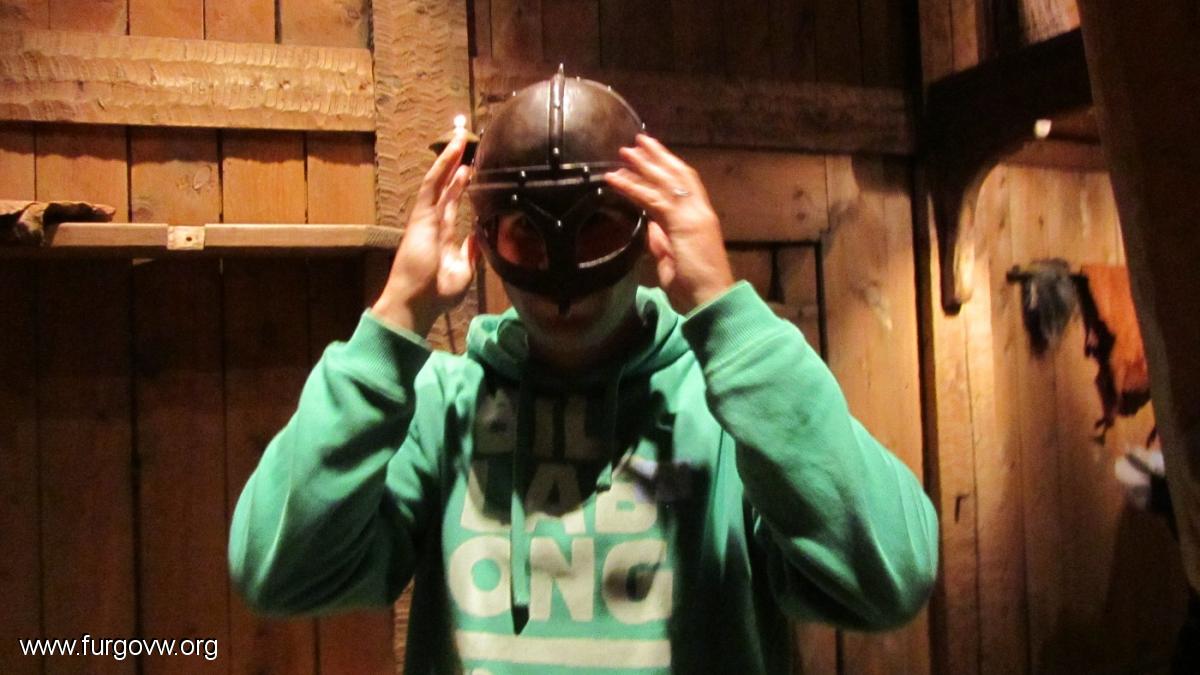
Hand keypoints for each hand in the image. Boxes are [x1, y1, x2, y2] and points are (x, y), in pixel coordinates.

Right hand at [371, 130, 476, 335]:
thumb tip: (481, 234)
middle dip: (457, 162)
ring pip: (439, 179)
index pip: (455, 201)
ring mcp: (426, 217)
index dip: (463, 183)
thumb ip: (472, 251)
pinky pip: (431, 186)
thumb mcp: (465, 270)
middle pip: (447, 185)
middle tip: (467, 139)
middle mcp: (435, 221)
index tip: (475, 167)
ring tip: (460, 134)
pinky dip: (441, 167)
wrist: (417, 304)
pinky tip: (452, 151)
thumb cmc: (437, 294)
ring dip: (450, 157)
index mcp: (444, 234)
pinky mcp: (421, 216)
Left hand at [604, 134, 733, 313]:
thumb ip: (662, 242)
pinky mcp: (683, 223)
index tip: (652, 156)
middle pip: (678, 174)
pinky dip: (632, 187)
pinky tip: (615, 180)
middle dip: (658, 156)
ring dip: (643, 165)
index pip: (685, 184)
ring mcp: (694, 215)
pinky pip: (653, 199)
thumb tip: (649, 227)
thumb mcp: (672, 261)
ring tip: (625, 152)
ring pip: (665, 181)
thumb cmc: (695, 289)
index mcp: (700, 219)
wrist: (712, 300)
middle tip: (638, 141)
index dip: (668, 168)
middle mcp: (699, 211)